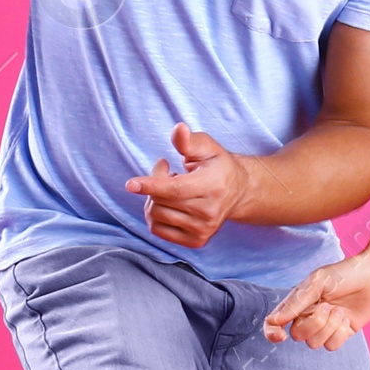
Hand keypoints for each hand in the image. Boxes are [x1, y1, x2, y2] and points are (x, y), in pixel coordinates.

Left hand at [126, 122, 255, 248]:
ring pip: (156, 215)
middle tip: (167, 170)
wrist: (238, 192)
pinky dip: (156, 215)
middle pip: (161, 201)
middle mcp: (209, 212)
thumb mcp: (206, 147)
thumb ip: (188, 140)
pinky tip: (170, 204)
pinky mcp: (196, 241)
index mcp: (213, 186)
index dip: (151, 185)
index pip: (175, 190)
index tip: (131, 184)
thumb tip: (179, 128)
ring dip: (155, 199)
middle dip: (154, 182)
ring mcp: (203, 230)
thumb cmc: (217, 166)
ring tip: (172, 188)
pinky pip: (157, 229)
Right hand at [264, 251, 369, 349]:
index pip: (275, 322)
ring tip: (341, 310)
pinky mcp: (342, 333)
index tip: (281, 336)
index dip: (272, 333)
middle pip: (298, 335)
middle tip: (328, 306)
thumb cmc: (346, 273)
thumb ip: (296, 302)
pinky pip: (332, 346)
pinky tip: (348, 319)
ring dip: (329, 327)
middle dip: (314, 324)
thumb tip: (275, 321)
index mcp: (298, 301)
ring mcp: (326, 325)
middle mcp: (309, 314)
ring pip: (315, 344)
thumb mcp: (318, 282)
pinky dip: (340, 333)